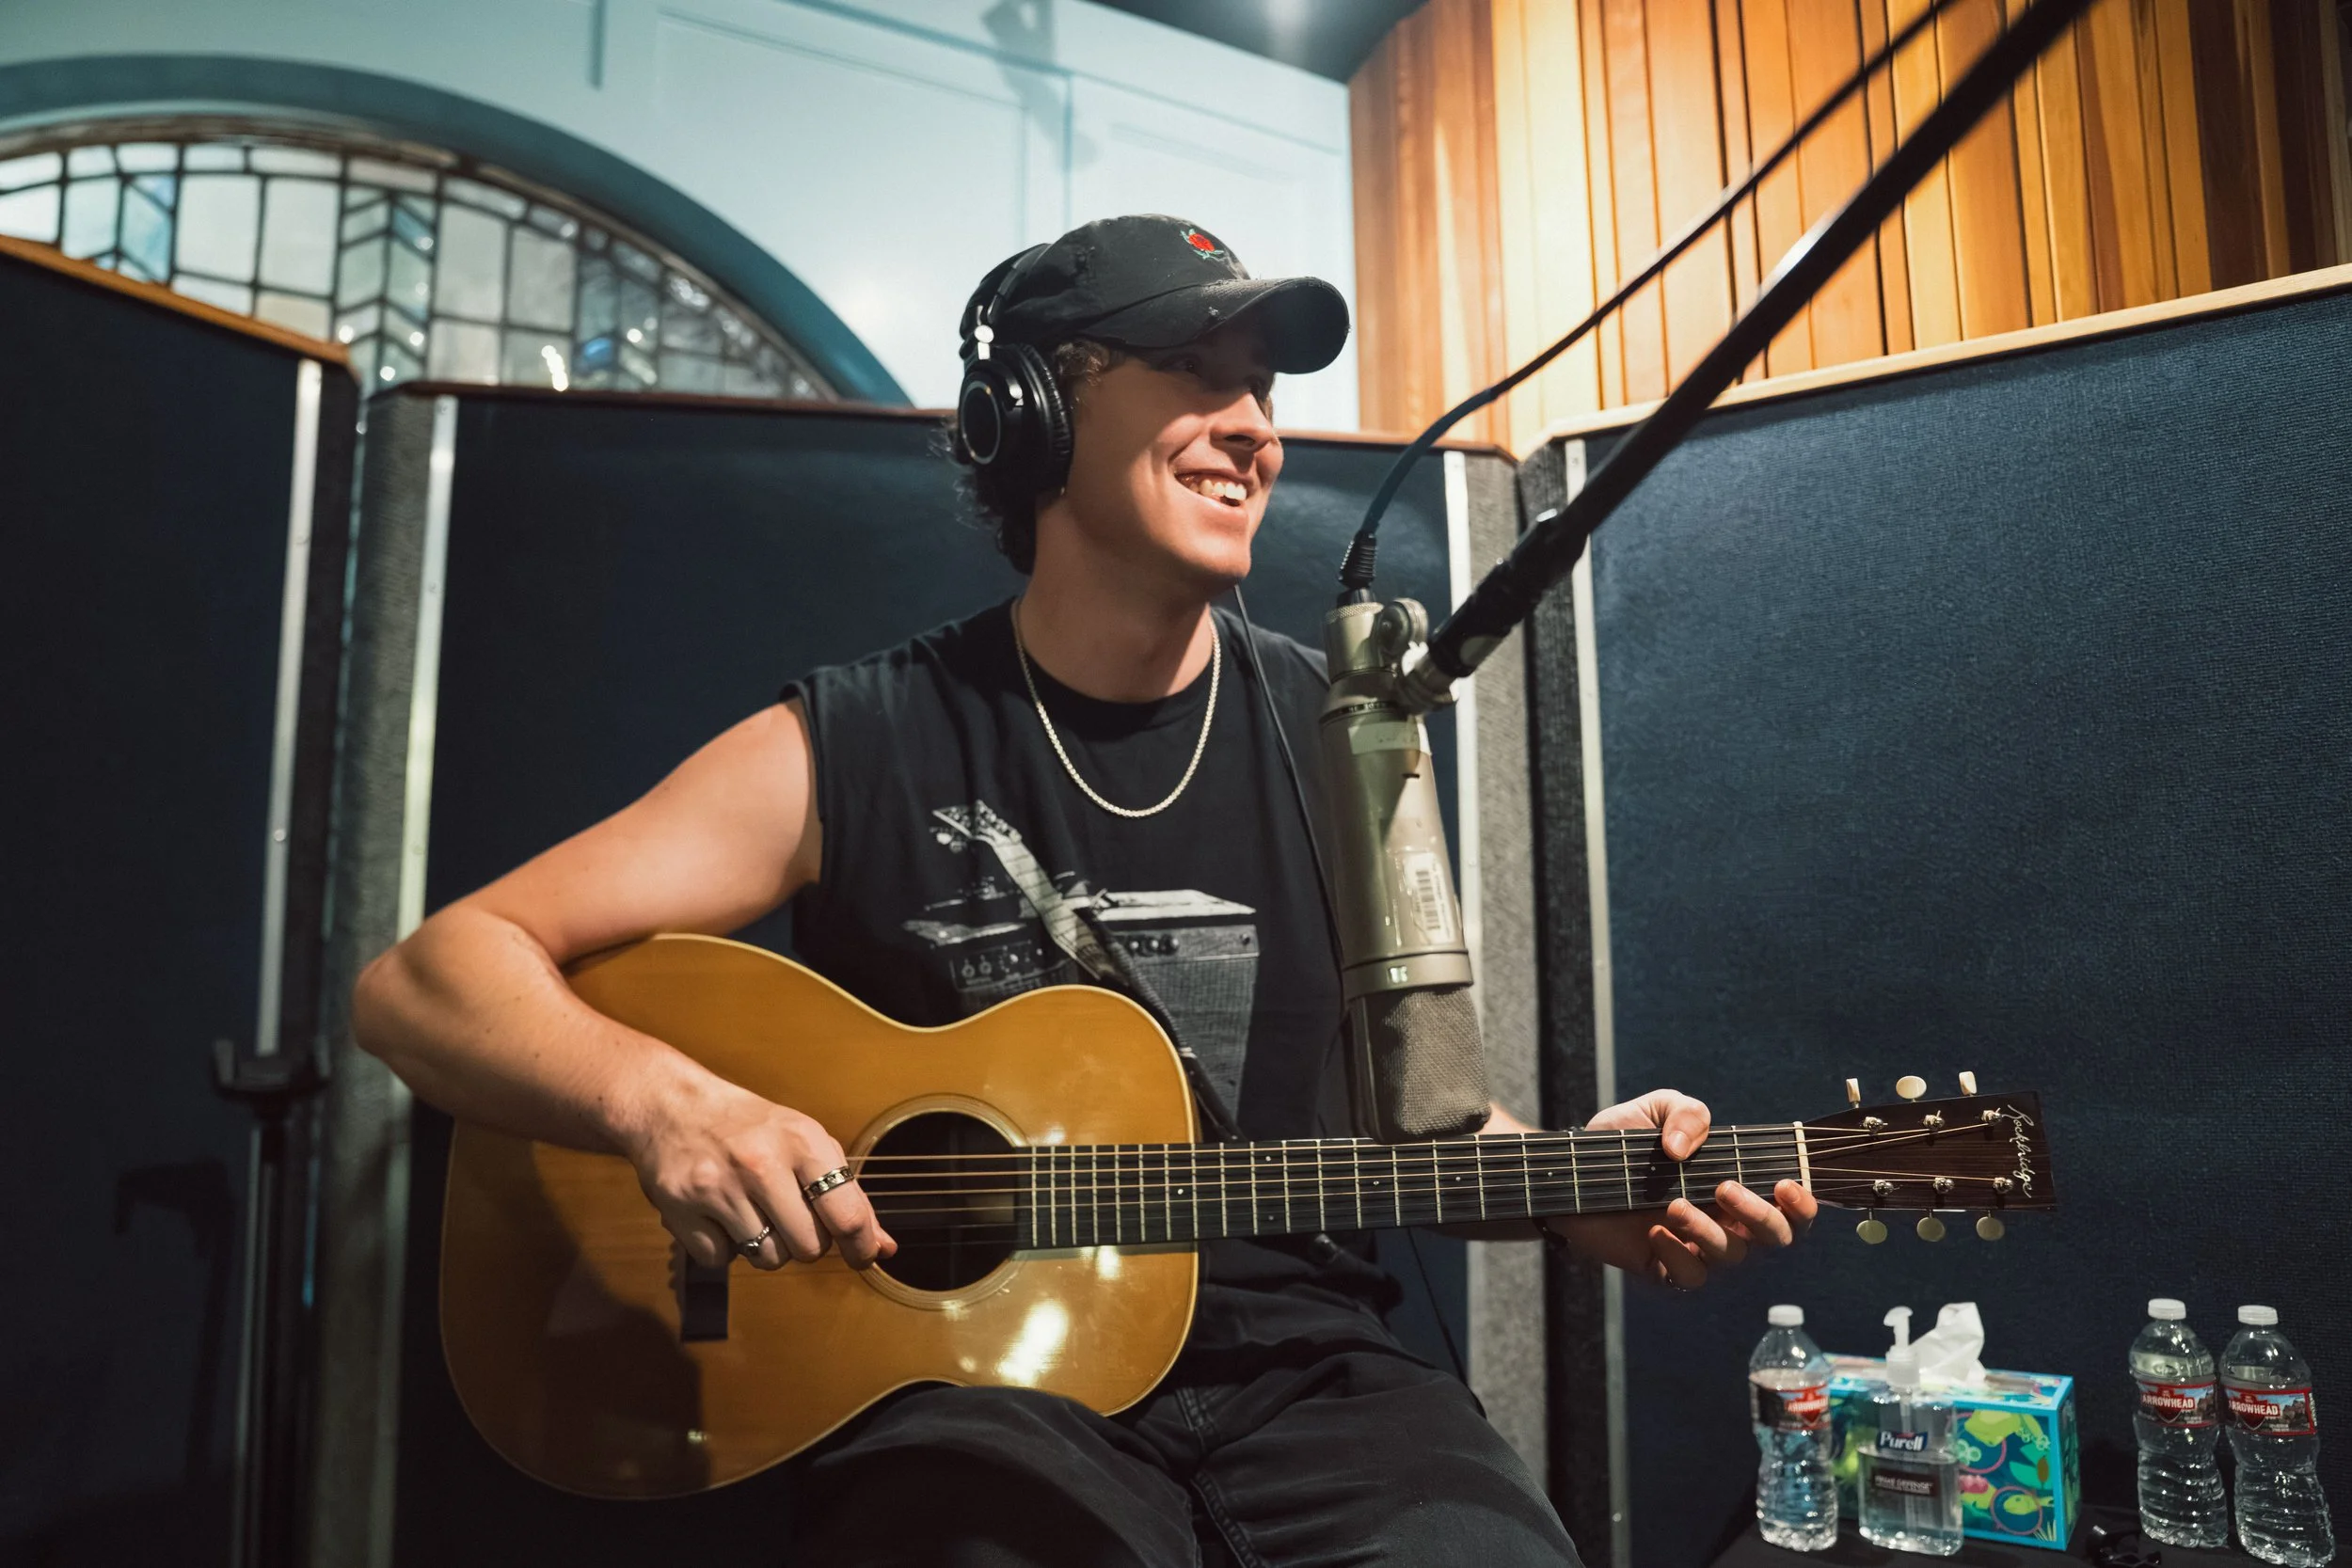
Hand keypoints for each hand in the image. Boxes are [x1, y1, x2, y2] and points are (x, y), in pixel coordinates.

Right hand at [622, 1073, 896, 1271]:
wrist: (672, 1106)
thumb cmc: (750, 1128)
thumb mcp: (805, 1143)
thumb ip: (847, 1195)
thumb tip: (883, 1247)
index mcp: (801, 1140)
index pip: (846, 1214)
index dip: (861, 1246)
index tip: (864, 1256)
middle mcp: (761, 1162)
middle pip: (809, 1248)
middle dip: (806, 1242)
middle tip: (790, 1216)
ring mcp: (718, 1186)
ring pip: (767, 1259)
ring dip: (765, 1246)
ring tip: (751, 1210)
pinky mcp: (681, 1208)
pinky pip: (720, 1260)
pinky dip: (723, 1247)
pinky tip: (718, 1214)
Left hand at [1544, 1088, 1815, 1289]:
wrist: (1572, 1172)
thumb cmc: (1624, 1144)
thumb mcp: (1657, 1110)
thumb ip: (1686, 1114)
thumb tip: (1686, 1148)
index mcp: (1739, 1188)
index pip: (1792, 1209)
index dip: (1803, 1204)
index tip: (1786, 1184)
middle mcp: (1727, 1222)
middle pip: (1775, 1239)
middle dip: (1759, 1215)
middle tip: (1725, 1188)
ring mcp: (1698, 1248)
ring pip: (1731, 1256)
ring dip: (1708, 1231)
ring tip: (1673, 1204)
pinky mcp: (1665, 1267)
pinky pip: (1689, 1277)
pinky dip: (1677, 1254)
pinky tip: (1655, 1230)